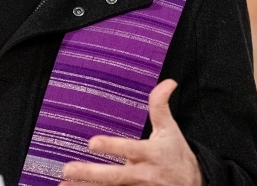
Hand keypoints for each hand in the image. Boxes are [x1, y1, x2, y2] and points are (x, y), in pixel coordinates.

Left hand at [60, 79, 201, 185]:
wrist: (193, 184)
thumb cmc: (175, 153)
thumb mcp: (170, 129)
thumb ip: (161, 106)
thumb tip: (168, 82)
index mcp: (151, 153)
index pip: (130, 149)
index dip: (112, 147)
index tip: (92, 143)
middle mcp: (143, 174)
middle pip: (116, 176)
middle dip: (92, 174)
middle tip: (68, 168)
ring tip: (63, 185)